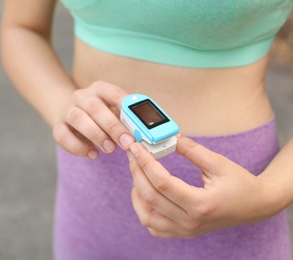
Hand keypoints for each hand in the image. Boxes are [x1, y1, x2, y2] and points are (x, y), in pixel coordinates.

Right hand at [53, 81, 133, 158]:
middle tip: (126, 142)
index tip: (137, 122)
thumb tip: (142, 133)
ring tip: (110, 149)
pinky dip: (79, 147)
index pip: (113, 93)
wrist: (71, 117)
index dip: (125, 106)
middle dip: (113, 127)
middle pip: (95, 107)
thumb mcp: (113, 112)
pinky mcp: (58, 127)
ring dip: (96, 135)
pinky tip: (93, 154)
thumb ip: (126, 119)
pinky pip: (65, 136)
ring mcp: (67, 111)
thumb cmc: (100, 116)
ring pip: (78, 119)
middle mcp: (81, 97)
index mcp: (99, 89)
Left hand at [127, 135, 273, 237]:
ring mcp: (186, 230)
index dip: (145, 162)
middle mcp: (190, 221)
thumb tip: (169, 137)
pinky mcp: (183, 232)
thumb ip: (191, 150)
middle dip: (136, 172)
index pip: (162, 183)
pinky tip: (145, 193)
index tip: (136, 147)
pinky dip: (144, 211)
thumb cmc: (240, 183)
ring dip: (136, 194)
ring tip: (137, 173)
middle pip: (150, 198)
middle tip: (133, 155)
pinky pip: (154, 227)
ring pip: (147, 217)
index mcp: (201, 204)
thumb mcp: (218, 163)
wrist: (255, 206)